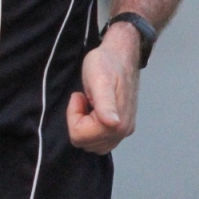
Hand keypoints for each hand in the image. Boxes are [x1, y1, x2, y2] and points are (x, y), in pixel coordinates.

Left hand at [67, 25, 140, 154]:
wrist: (121, 54)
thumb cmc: (106, 63)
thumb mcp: (99, 80)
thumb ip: (105, 104)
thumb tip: (112, 124)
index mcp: (116, 123)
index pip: (80, 136)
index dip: (74, 116)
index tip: (80, 96)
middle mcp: (123, 132)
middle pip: (86, 143)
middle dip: (79, 122)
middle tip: (85, 99)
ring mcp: (124, 131)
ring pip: (93, 144)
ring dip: (85, 126)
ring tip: (90, 104)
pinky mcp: (123, 127)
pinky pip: (100, 139)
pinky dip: (92, 128)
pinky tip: (95, 109)